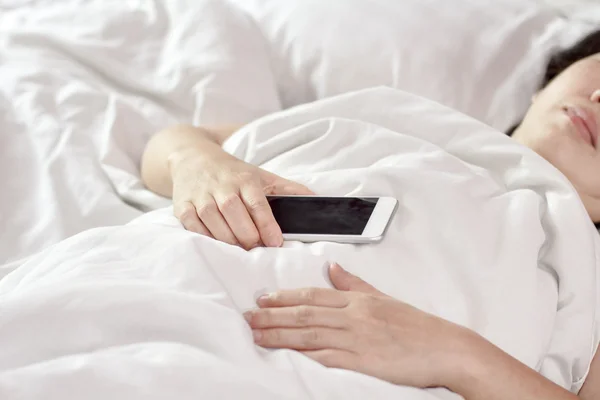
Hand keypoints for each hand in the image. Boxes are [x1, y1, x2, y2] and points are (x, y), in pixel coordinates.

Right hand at [171, 151, 313, 248]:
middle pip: (237, 216)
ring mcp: (201, 197)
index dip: (267, 226)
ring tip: (242, 251)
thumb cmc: (232, 172)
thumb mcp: (261, 175)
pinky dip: (208, 239)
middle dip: (250, 237)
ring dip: (230, 241)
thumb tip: (317, 200)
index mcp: (244, 179)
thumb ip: (289, 190)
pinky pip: (195, 227)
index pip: (258, 204)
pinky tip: (219, 245)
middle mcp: (222, 187)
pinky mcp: (183, 207)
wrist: (192, 157)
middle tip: (259, 250)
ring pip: (216, 224)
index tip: (276, 242)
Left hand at [244, 263, 475, 388]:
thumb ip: (354, 283)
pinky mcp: (363, 361)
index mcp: (358, 300)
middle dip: (273, 315)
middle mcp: (354, 316)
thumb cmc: (415, 326)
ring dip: (280, 334)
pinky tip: (287, 356)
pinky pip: (328, 358)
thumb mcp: (383, 298)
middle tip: (249, 317)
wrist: (445, 348)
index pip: (314, 294)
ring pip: (310, 334)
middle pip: (305, 313)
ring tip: (257, 334)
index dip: (285, 296)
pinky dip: (305, 356)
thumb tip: (332, 267)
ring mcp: (358, 339)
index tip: (263, 298)